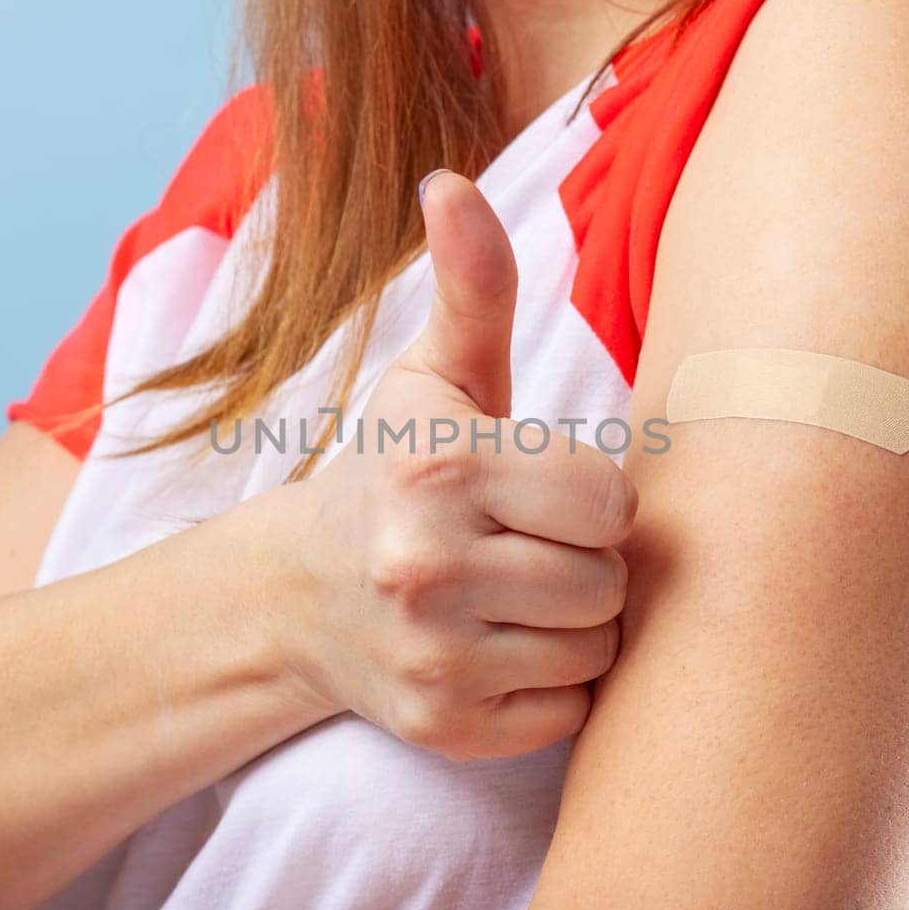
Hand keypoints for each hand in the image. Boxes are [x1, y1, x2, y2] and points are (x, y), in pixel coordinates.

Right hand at [285, 169, 637, 760]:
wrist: (298, 594)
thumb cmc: (392, 472)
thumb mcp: (433, 376)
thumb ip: (470, 284)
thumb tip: (448, 180)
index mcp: (439, 469)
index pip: (610, 500)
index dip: (589, 497)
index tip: (541, 493)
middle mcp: (427, 568)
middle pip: (610, 582)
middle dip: (584, 562)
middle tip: (527, 547)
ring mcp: (433, 659)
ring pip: (596, 649)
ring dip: (572, 623)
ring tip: (515, 594)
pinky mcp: (445, 729)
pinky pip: (570, 712)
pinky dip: (549, 686)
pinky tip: (498, 648)